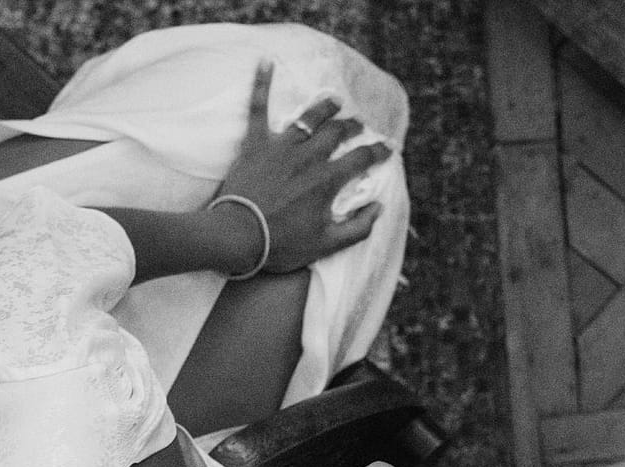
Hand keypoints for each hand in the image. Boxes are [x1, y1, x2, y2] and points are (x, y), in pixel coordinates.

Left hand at [214, 61, 391, 273]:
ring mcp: (281, 147)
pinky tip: (266, 62)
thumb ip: (358, 228)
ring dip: (325, 107)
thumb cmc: (281, 245)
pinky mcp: (254, 144)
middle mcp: (308, 157)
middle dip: (352, 128)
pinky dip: (261, 84)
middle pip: (337, 133)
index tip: (386, 149)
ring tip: (334, 102)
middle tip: (358, 126)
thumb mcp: (326, 245)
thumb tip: (378, 207)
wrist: (237, 237)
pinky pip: (258, 108)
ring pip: (308, 118)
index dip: (377, 152)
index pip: (360, 159)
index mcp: (327, 181)